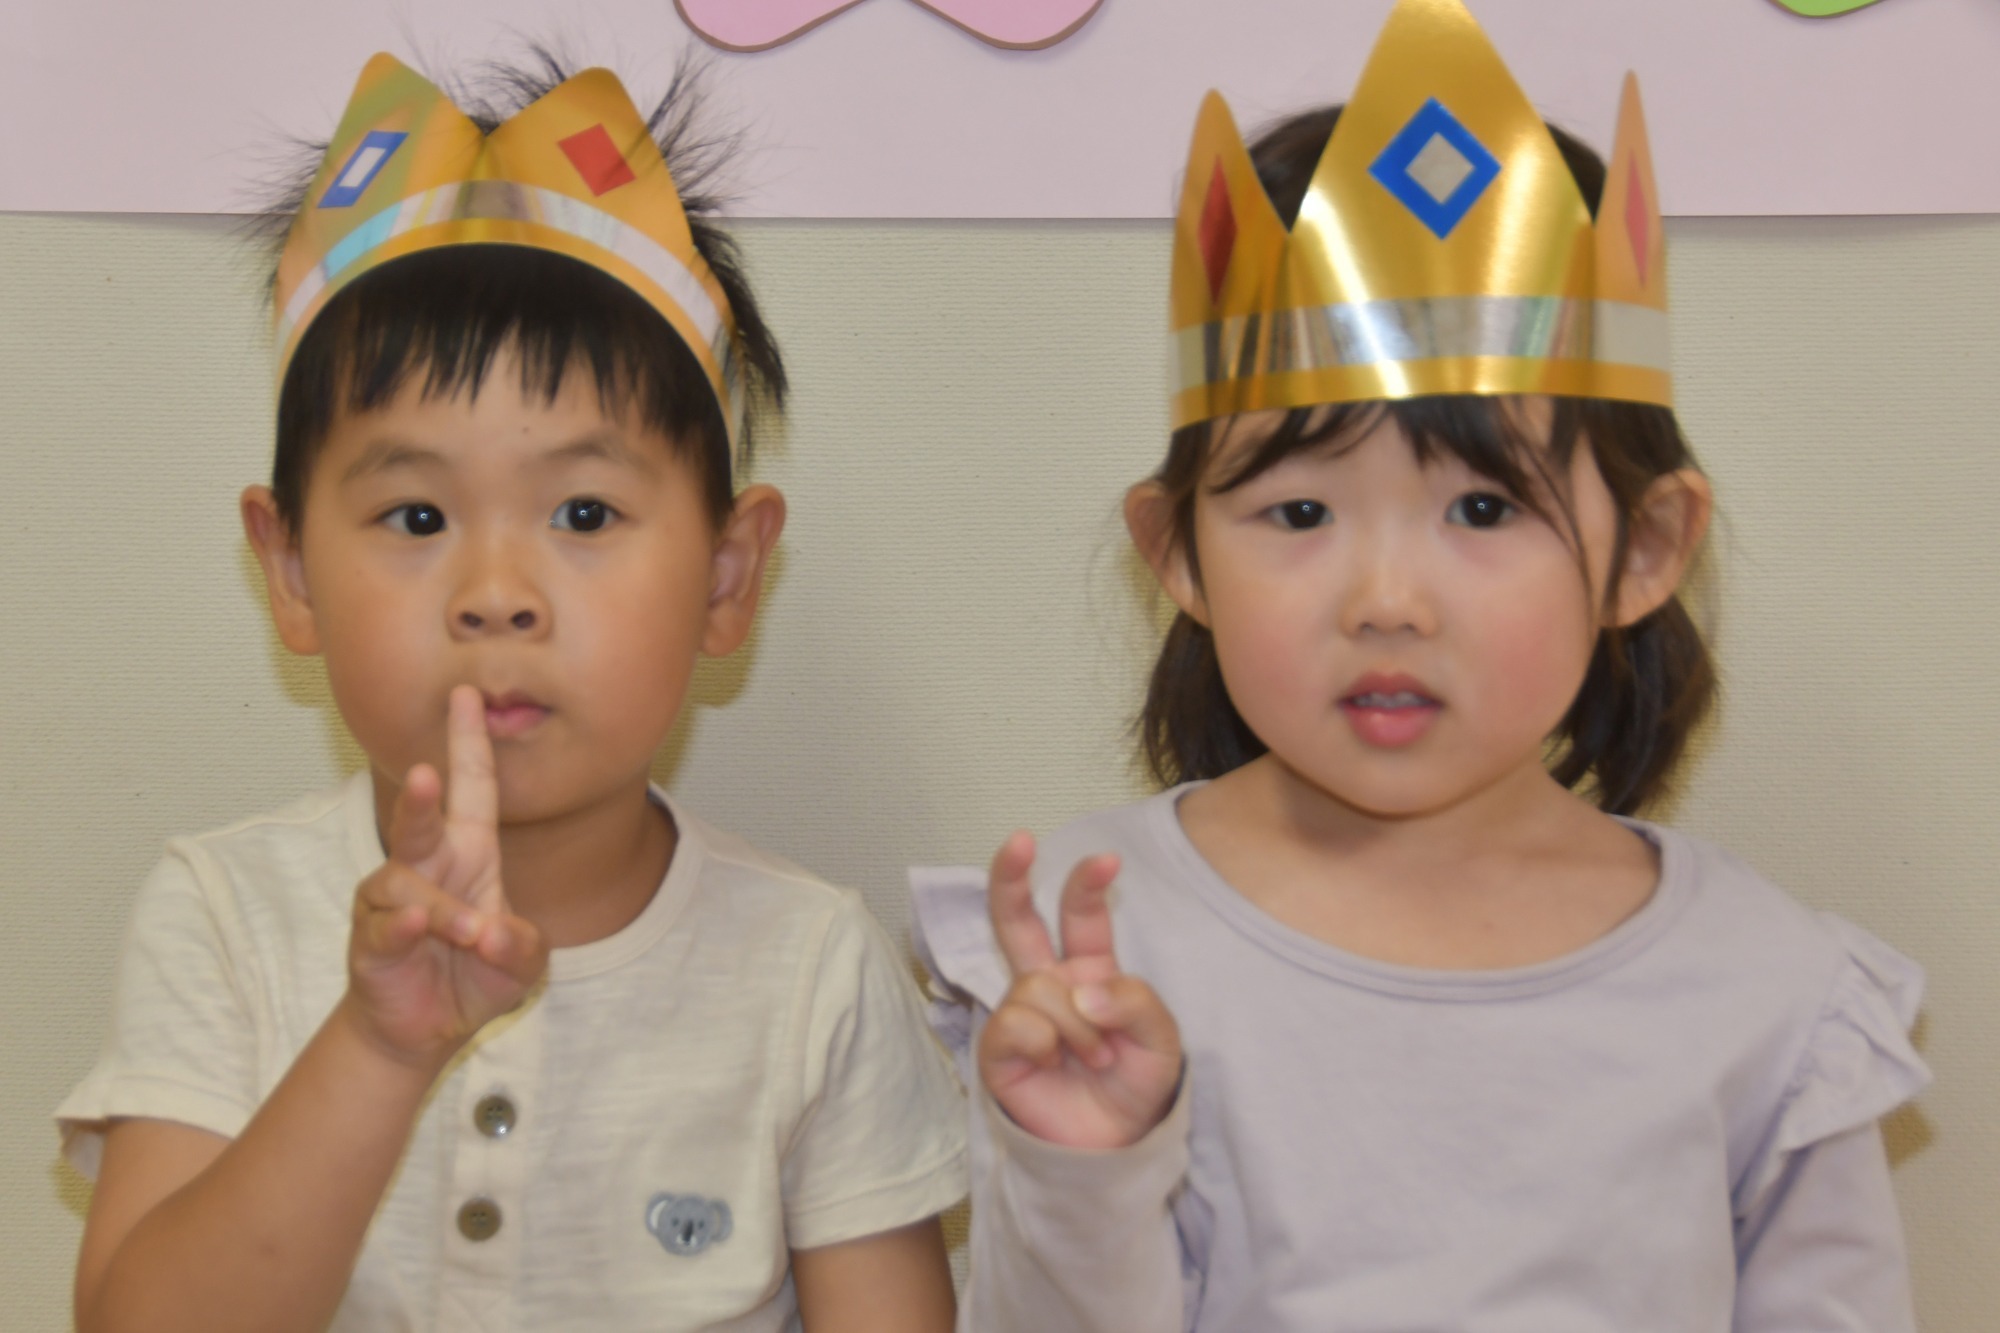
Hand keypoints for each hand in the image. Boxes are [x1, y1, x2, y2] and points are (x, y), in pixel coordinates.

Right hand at [345, 685, 548, 1066]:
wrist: (428, 1029)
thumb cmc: (476, 975)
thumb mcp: (520, 962)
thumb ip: (521, 947)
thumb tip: (494, 933)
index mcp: (470, 853)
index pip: (472, 788)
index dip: (469, 743)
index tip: (467, 695)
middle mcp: (427, 866)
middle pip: (420, 821)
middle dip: (421, 797)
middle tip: (429, 774)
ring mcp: (391, 901)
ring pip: (405, 885)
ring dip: (440, 909)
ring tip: (471, 932)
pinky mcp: (369, 940)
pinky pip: (382, 925)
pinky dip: (400, 926)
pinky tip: (413, 926)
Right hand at [978, 833, 1181, 1149]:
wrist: (1113, 1149)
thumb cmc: (1136, 1088)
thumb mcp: (1161, 1042)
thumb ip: (1135, 1003)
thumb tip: (1085, 989)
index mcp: (1090, 972)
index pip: (1081, 917)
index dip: (1088, 884)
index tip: (1107, 858)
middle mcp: (1050, 984)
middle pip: (1016, 920)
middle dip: (1010, 876)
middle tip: (1018, 840)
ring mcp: (1021, 1014)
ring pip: (1037, 983)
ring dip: (1076, 1024)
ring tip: (1095, 1059)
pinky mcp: (999, 1048)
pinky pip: (1016, 1021)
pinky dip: (1044, 1042)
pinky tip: (1051, 1064)